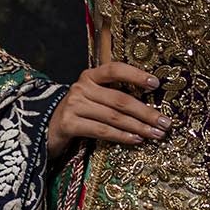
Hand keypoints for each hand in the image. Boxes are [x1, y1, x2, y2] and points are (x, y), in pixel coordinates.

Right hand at [46, 19, 169, 161]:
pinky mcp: (69, 124)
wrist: (44, 129)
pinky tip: (136, 140)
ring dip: (138, 127)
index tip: (156, 84)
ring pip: (114, 117)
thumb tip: (150, 106)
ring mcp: (74, 105)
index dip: (136, 75)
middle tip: (165, 123)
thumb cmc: (77, 114)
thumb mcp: (93, 98)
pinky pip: (101, 131)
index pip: (115, 69)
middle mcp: (81, 87)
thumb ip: (113, 95)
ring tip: (155, 134)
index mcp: (90, 76)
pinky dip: (121, 136)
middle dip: (146, 112)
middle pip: (120, 99)